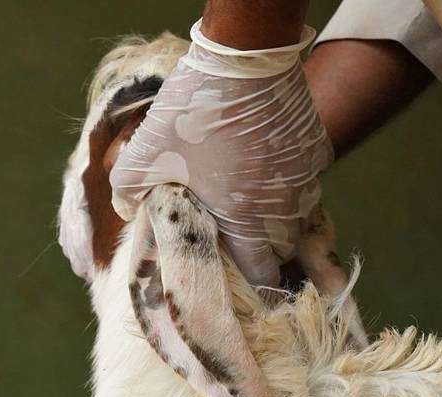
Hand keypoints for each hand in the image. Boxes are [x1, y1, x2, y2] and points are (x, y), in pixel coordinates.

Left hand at [110, 20, 333, 288]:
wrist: (242, 60)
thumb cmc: (190, 115)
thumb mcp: (141, 159)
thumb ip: (126, 196)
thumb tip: (126, 214)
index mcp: (244, 218)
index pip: (263, 271)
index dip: (258, 286)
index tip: (250, 292)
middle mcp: (283, 204)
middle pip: (284, 248)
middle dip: (267, 255)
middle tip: (245, 250)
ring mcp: (306, 175)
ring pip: (300, 216)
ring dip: (280, 221)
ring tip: (255, 215)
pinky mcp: (316, 147)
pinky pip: (308, 180)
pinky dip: (291, 185)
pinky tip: (268, 173)